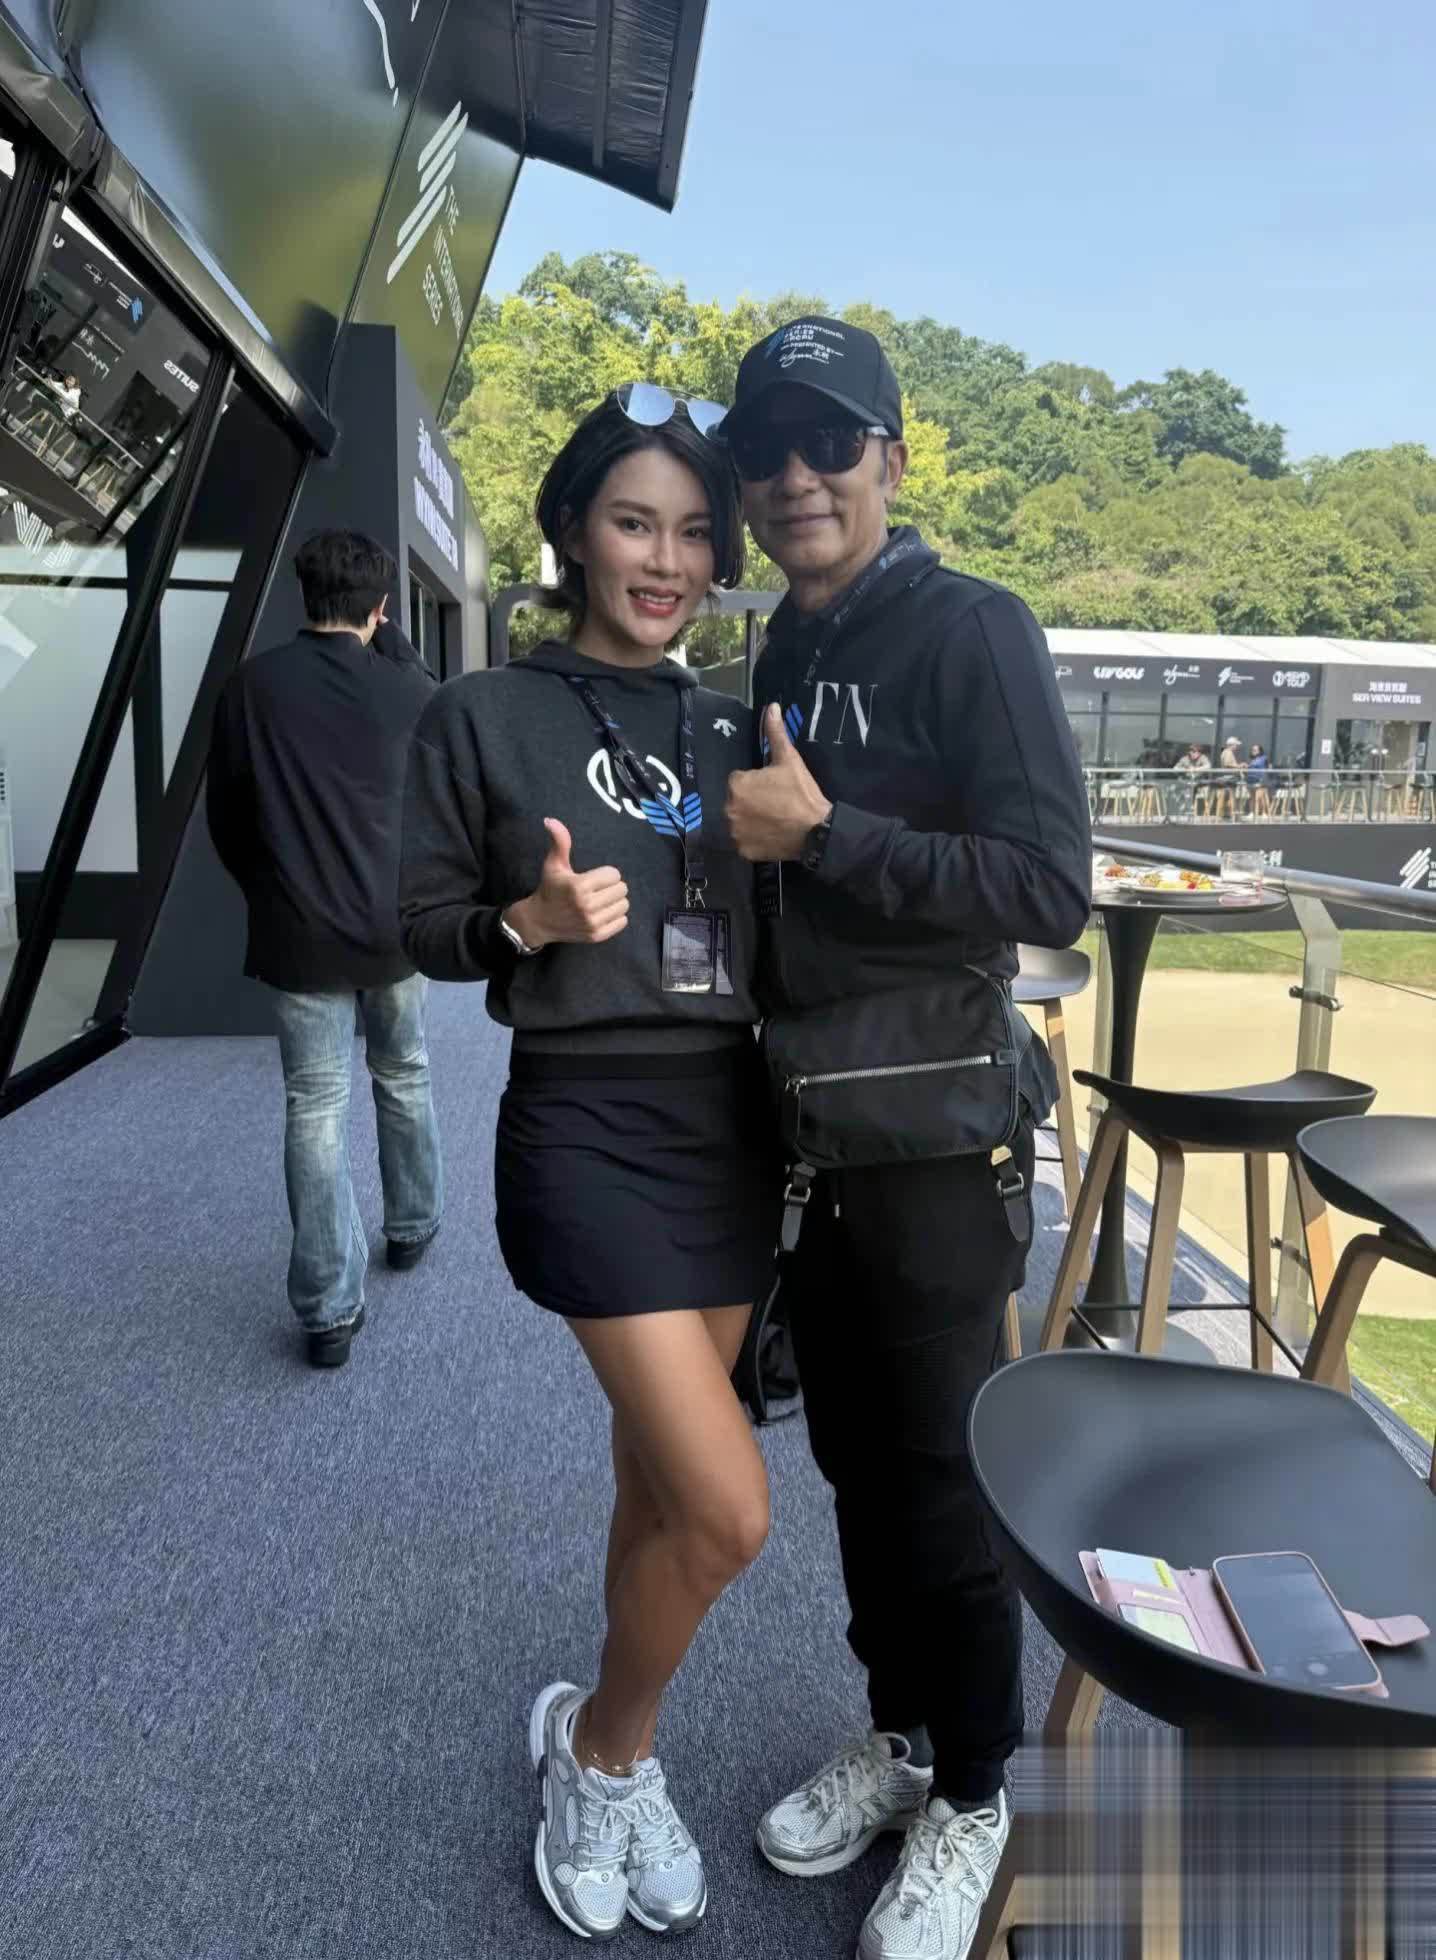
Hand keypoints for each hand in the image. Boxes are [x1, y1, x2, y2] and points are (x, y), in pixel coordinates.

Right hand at [503, 820, 628, 948]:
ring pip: (624, 905)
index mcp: (579, 886)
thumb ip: (559, 841)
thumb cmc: (550, 889)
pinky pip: (622, 922)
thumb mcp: (553, 864)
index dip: (605, 874)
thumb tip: (550, 820)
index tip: (592, 878)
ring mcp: (592, 923)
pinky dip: (616, 916)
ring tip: (600, 901)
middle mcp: (586, 906)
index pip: (614, 874)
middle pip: (622, 889)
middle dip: (611, 887)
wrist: (539, 921)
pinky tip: (602, 913)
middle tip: (597, 890)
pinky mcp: (597, 936)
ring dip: (615, 901)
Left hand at [725, 703, 832, 862]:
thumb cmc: (801, 793)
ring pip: (739, 822)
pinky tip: (770, 834)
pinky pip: (744, 842)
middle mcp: (729, 809)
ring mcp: (735, 833)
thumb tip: (771, 707)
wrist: (816, 831)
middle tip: (775, 804)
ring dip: (750, 820)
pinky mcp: (743, 851)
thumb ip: (776, 733)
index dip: (756, 783)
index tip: (773, 788)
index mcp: (737, 785)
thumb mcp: (789, 759)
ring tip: (773, 820)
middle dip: (750, 801)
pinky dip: (754, 839)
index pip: (739, 780)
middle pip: (736, 801)